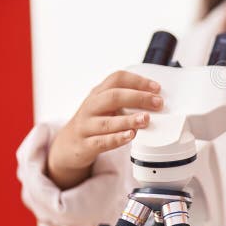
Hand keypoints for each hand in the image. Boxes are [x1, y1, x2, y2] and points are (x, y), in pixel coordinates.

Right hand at [47, 70, 162, 188]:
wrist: (68, 145)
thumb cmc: (94, 122)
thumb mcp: (105, 106)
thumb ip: (125, 101)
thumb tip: (156, 100)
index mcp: (98, 93)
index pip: (117, 79)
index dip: (138, 81)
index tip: (156, 88)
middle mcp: (91, 106)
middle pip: (113, 97)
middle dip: (138, 98)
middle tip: (157, 103)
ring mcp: (86, 126)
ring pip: (107, 121)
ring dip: (128, 120)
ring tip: (145, 120)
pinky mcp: (85, 145)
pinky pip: (101, 141)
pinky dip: (117, 138)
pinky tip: (130, 136)